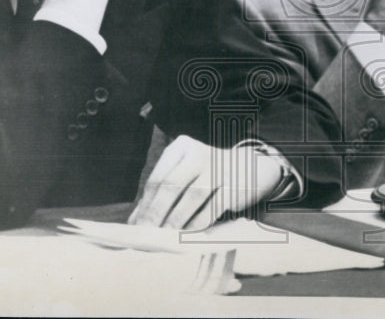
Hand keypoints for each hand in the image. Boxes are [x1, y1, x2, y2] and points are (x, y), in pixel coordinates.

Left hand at [129, 135, 284, 230]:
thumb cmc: (207, 175)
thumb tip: (135, 222)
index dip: (146, 203)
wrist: (248, 169)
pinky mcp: (234, 185)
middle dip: (157, 212)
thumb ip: (160, 195)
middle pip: (172, 184)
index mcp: (182, 147)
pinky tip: (187, 235)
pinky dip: (197, 224)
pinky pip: (212, 208)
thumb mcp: (184, 175)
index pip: (159, 176)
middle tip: (147, 234)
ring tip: (165, 238)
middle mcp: (200, 153)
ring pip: (192, 197)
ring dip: (176, 220)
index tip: (138, 226)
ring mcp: (219, 167)